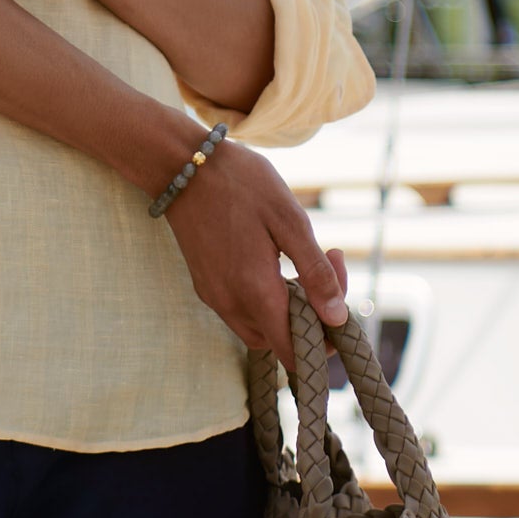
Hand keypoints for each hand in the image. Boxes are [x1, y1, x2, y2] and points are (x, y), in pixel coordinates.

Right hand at [157, 140, 348, 376]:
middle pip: (281, 342)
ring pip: (262, 328)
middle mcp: (230, 304)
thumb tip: (337, 317)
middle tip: (326, 262)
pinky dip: (266, 299)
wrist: (181, 164)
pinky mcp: (205, 285)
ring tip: (300, 262)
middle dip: (311, 315)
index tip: (338, 295)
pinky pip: (243, 310)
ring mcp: (213, 296)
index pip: (295, 353)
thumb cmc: (240, 183)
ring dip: (288, 308)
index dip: (323, 341)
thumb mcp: (289, 219)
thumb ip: (315, 273)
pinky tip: (273, 260)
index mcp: (255, 291)